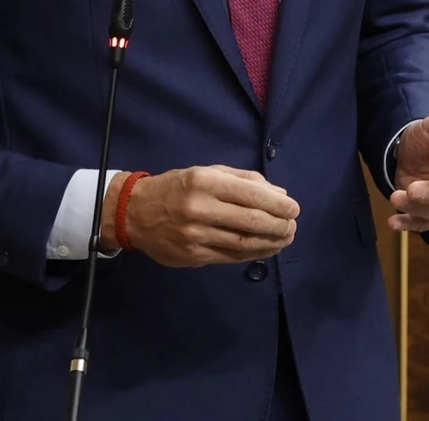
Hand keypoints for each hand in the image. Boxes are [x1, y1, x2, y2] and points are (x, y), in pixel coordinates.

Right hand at [105, 165, 299, 268]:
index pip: (252, 195)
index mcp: (205, 182)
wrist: (135, 212)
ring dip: (271, 243)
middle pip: (251, 222)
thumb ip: (244, 180)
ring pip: (244, 243)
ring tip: (285, 239)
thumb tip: (279, 194)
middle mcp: (200, 209)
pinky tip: (266, 249)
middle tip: (293, 226)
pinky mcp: (192, 256)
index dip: (279, 205)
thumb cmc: (178, 187)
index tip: (294, 209)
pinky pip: (231, 257)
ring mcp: (195, 236)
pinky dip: (254, 254)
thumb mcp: (207, 172)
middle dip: (279, 226)